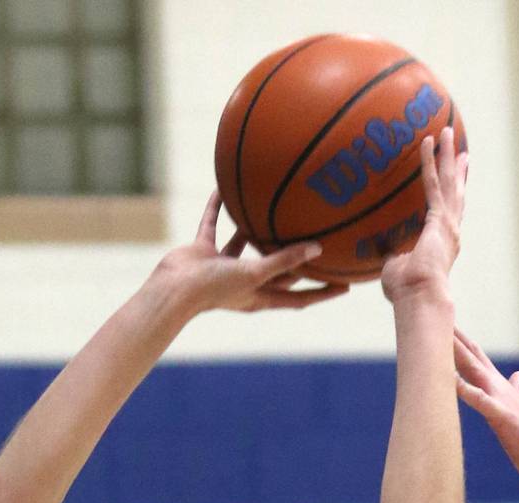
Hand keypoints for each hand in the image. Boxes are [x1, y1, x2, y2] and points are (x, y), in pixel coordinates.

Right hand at [150, 192, 348, 316]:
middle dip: (297, 260)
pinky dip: (218, 209)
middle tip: (319, 241)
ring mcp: (224, 267)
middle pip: (278, 271)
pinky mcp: (204, 252)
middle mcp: (245, 282)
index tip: (345, 285)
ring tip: (273, 208)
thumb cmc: (215, 289)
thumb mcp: (256, 273)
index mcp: (261, 296)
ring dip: (256, 230)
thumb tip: (318, 248)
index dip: (322, 293)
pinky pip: (214, 226)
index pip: (300, 298)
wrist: (173, 289)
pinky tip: (225, 188)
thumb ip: (285, 260)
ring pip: (246, 245)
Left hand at [381, 127, 466, 301]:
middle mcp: (450, 232)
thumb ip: (393, 256)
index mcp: (442, 244)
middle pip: (456, 193)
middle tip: (460, 149)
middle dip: (457, 169)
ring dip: (447, 155)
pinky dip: (430, 161)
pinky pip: (433, 183)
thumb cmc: (405, 292)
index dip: (453, 194)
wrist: (418, 298)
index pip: (450, 213)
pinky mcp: (439, 219)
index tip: (457, 180)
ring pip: (449, 182)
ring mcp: (448, 224)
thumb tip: (383, 252)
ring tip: (445, 130)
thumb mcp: (395, 269)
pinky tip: (427, 142)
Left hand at [453, 326, 518, 487]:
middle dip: (455, 337)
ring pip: (474, 372)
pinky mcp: (502, 417)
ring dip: (457, 354)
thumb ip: (518, 390)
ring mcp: (500, 401)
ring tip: (440, 336)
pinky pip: (481, 402)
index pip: (477, 358)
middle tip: (436, 313)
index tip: (446, 323)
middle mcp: (499, 388)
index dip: (461, 341)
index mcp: (500, 388)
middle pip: (472, 357)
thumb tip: (518, 374)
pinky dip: (467, 391)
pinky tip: (452, 381)